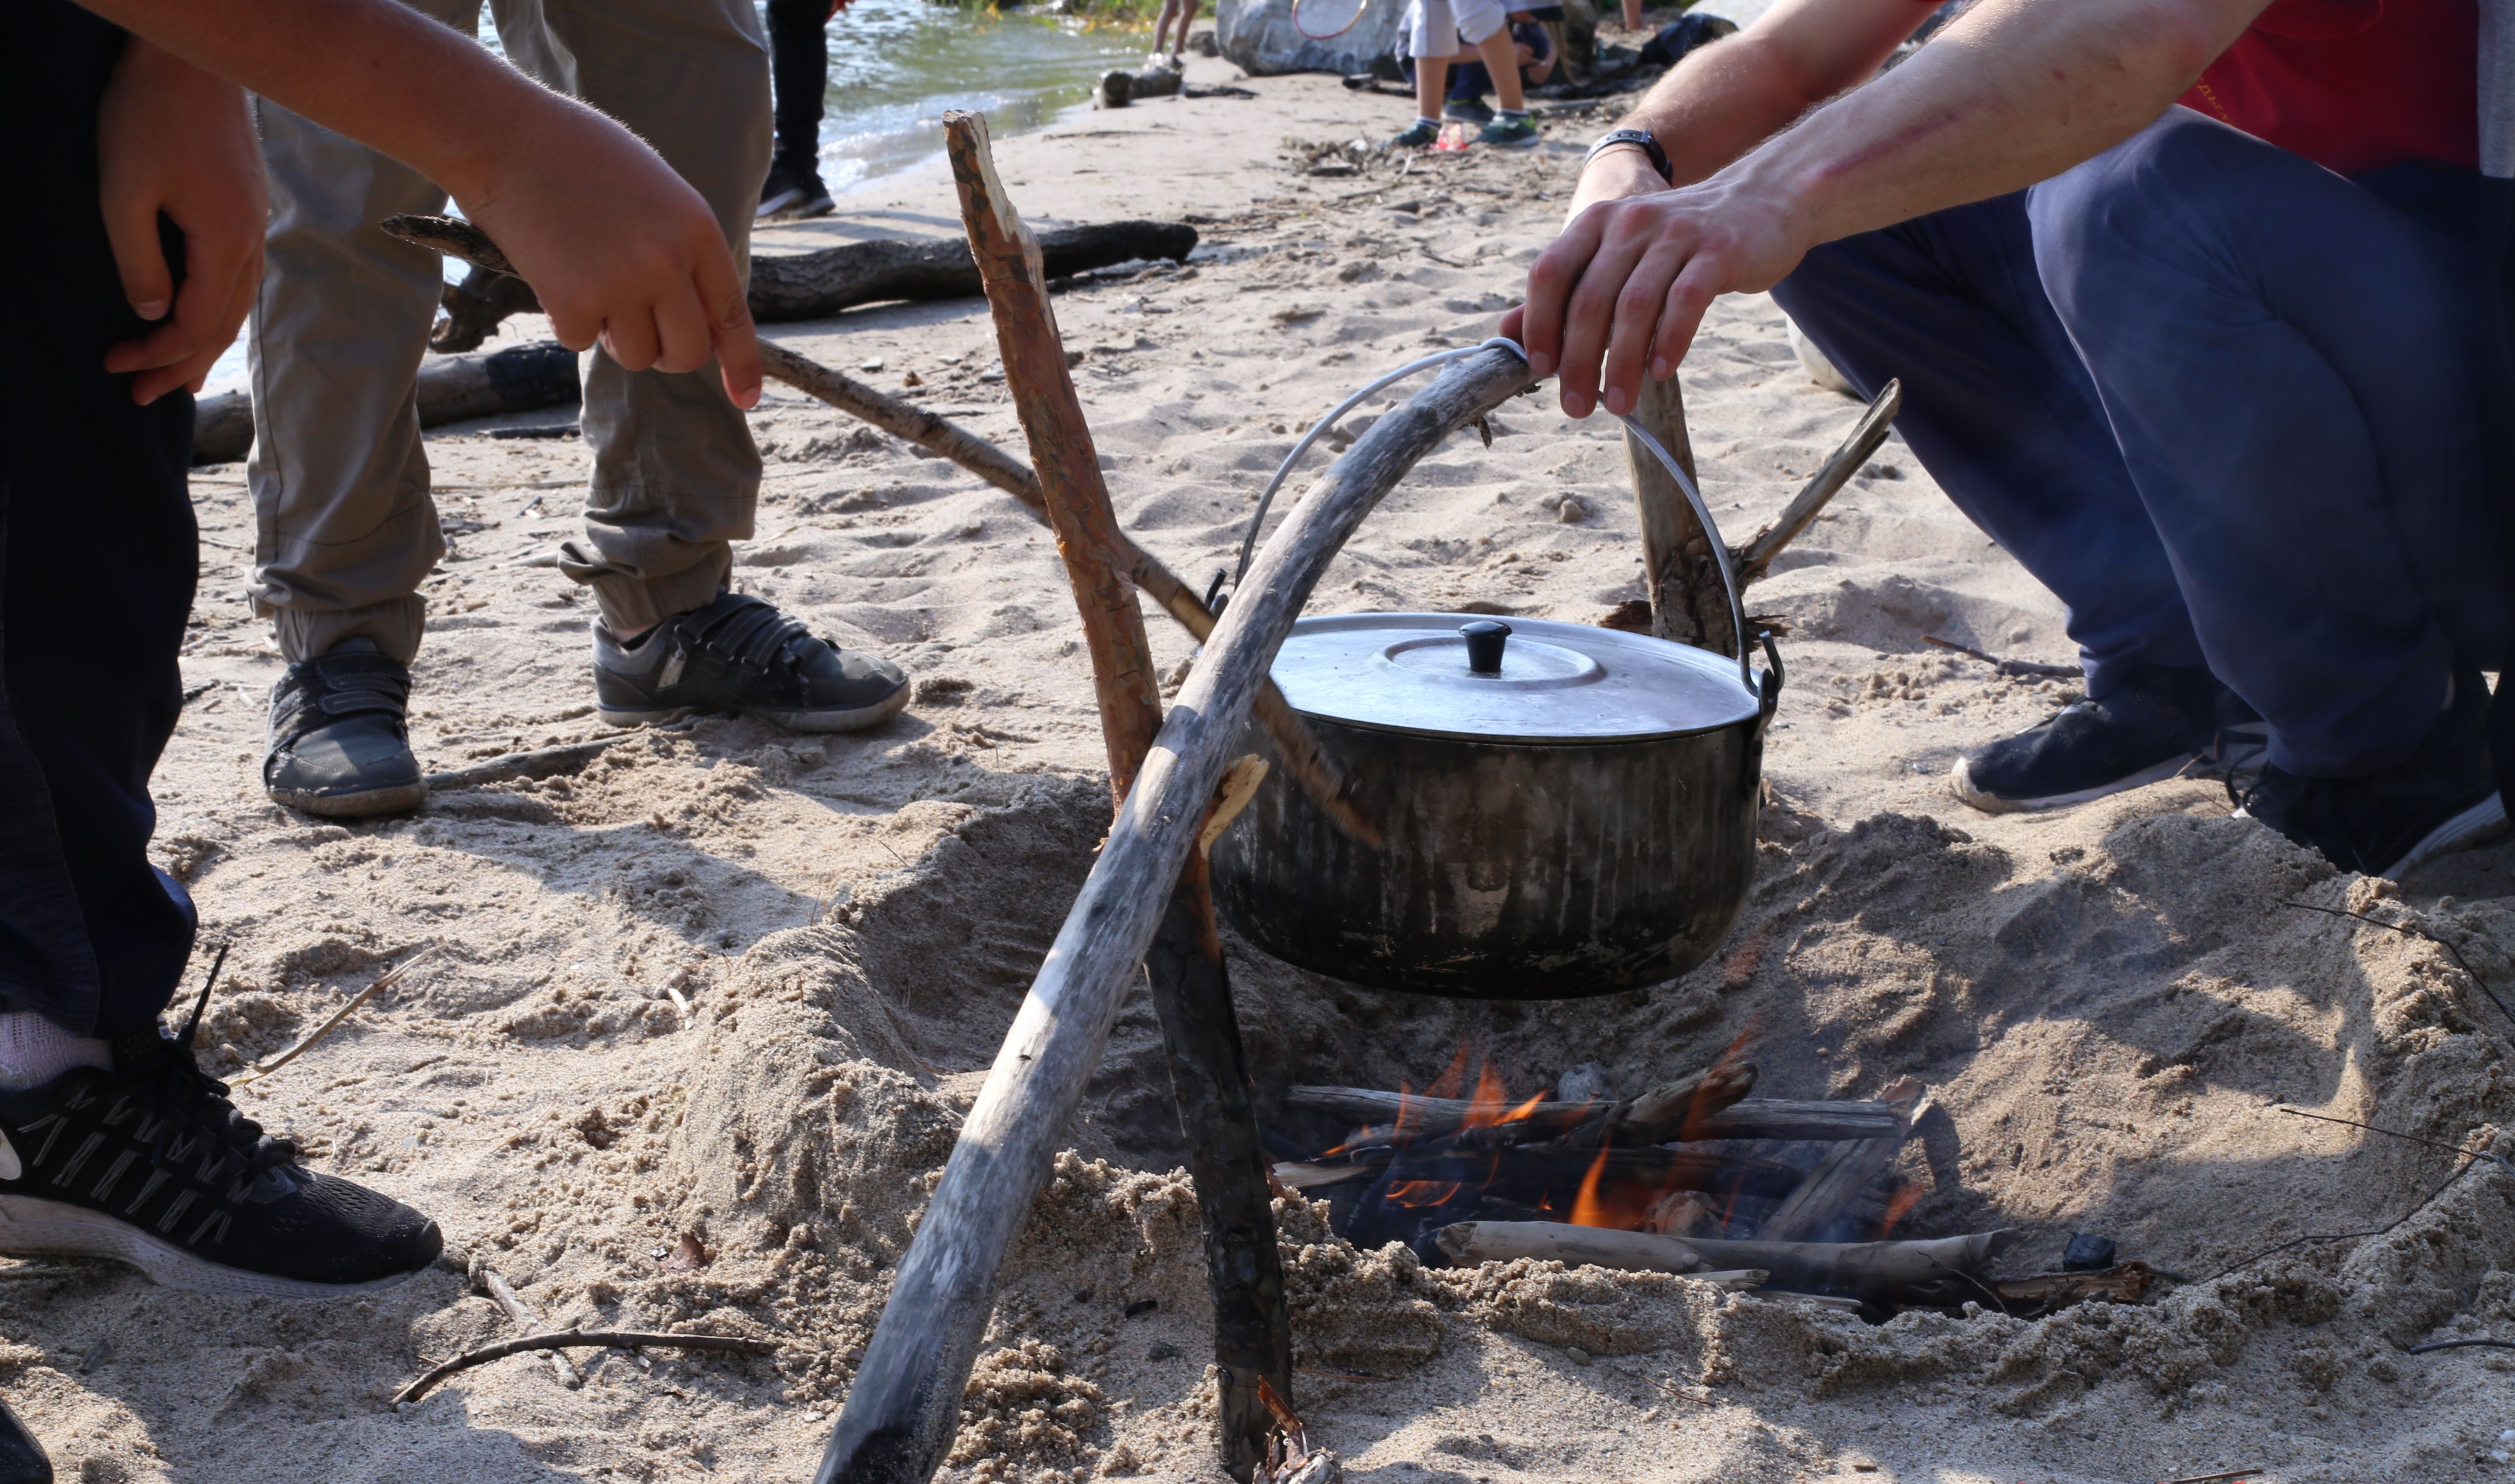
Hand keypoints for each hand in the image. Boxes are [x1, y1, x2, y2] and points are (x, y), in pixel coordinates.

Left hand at [95, 40, 266, 405]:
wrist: (190, 60)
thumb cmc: (149, 116)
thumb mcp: (123, 192)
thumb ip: (137, 260)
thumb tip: (152, 313)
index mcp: (225, 243)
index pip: (197, 323)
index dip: (157, 353)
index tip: (115, 367)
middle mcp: (250, 242)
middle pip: (223, 324)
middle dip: (181, 364)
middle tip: (143, 396)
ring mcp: (253, 224)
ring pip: (237, 304)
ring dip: (205, 343)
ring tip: (179, 374)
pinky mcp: (245, 207)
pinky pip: (240, 278)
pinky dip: (219, 309)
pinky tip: (204, 315)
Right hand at [454, 95, 760, 407]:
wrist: (503, 134)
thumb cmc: (576, 153)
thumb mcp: (654, 190)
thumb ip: (679, 247)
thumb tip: (689, 310)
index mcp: (696, 229)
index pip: (731, 315)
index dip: (742, 364)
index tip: (746, 400)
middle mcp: (668, 263)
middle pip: (687, 352)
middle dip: (666, 353)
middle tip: (638, 329)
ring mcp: (622, 285)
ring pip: (637, 356)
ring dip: (614, 337)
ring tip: (590, 285)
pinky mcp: (574, 303)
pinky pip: (581, 341)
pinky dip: (567, 320)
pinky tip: (552, 271)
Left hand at [1507, 161, 1805, 418]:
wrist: (1762, 202)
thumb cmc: (1679, 244)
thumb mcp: (1618, 255)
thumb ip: (1567, 291)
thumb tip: (1508, 335)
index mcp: (1597, 221)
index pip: (1550, 272)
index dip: (1539, 324)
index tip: (1540, 370)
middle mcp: (1630, 222)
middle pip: (1589, 298)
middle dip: (1577, 361)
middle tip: (1575, 407)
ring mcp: (1676, 233)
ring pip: (1635, 306)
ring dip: (1619, 363)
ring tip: (1617, 404)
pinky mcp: (1718, 251)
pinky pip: (1686, 301)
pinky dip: (1669, 341)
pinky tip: (1661, 372)